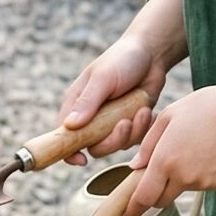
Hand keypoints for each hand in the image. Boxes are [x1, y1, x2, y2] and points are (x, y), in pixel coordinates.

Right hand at [58, 33, 166, 165]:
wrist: (152, 55)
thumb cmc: (122, 60)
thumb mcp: (103, 78)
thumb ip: (87, 102)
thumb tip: (70, 126)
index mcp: (76, 104)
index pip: (63, 134)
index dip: (67, 150)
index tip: (81, 160)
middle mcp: (91, 116)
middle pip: (93, 146)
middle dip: (111, 140)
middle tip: (124, 123)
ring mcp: (110, 121)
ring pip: (115, 145)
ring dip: (131, 132)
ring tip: (140, 110)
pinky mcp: (129, 123)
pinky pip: (133, 139)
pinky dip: (142, 128)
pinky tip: (146, 110)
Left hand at [123, 82, 215, 215]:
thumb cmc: (204, 107)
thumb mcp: (168, 116)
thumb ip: (148, 145)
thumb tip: (135, 167)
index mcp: (165, 159)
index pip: (144, 196)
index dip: (133, 208)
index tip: (127, 214)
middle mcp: (184, 176)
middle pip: (160, 200)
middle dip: (153, 194)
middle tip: (154, 178)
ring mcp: (204, 182)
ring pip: (181, 189)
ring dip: (178, 179)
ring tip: (191, 149)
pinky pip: (201, 185)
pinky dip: (198, 175)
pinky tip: (207, 152)